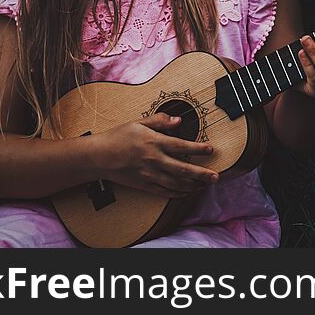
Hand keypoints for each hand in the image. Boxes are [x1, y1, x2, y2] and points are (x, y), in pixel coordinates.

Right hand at [93, 113, 218, 198]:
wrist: (98, 157)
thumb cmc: (118, 136)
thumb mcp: (138, 122)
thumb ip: (160, 121)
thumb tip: (178, 120)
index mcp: (154, 142)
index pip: (181, 146)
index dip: (198, 149)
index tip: (211, 150)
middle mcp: (154, 160)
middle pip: (183, 170)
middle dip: (202, 174)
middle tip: (216, 177)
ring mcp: (149, 175)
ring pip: (176, 184)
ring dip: (193, 186)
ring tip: (205, 185)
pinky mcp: (144, 185)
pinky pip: (164, 192)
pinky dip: (178, 193)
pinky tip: (187, 192)